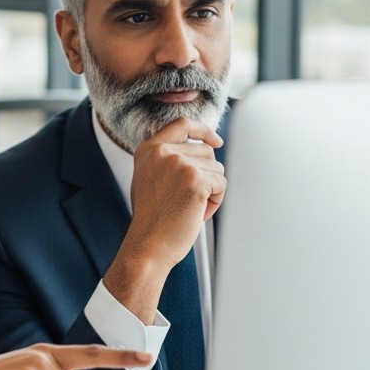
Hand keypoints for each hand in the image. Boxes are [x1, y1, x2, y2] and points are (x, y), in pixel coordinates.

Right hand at [104, 118, 224, 323]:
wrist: (147, 245)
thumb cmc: (151, 219)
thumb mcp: (150, 179)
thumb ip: (167, 160)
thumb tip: (202, 149)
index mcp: (149, 150)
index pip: (182, 125)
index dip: (203, 131)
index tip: (215, 141)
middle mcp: (163, 152)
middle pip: (206, 152)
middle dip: (206, 176)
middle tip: (188, 199)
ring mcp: (179, 164)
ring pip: (217, 169)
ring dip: (211, 190)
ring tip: (190, 208)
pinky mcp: (195, 180)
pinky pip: (221, 183)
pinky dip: (215, 201)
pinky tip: (197, 213)